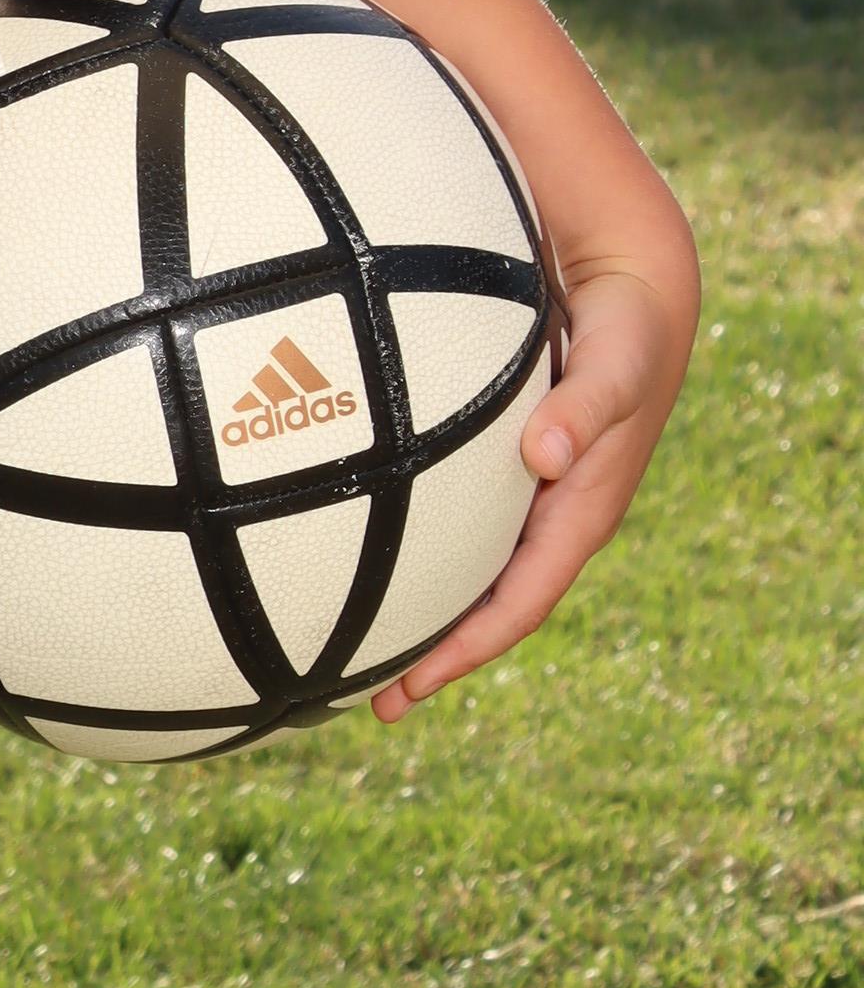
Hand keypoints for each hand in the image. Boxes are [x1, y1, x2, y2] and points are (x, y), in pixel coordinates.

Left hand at [370, 258, 692, 718]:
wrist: (635, 286)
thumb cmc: (629, 329)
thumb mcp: (617, 363)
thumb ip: (587, 406)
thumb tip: (545, 455)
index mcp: (579, 514)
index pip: (519, 603)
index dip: (467, 649)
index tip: (411, 687)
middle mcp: (548, 516)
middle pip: (486, 605)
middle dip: (434, 655)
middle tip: (370, 702)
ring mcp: (525, 495)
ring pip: (467, 569)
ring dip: (419, 611)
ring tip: (352, 649)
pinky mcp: (502, 464)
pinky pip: (453, 520)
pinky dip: (413, 547)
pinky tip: (353, 540)